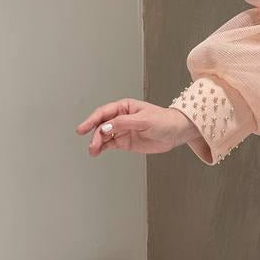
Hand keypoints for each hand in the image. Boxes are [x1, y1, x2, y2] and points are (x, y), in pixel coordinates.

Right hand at [75, 99, 200, 156]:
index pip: (104, 113)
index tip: (83, 128)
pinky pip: (110, 144)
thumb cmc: (164, 121)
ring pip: (103, 136)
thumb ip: (124, 123)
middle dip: (95, 135)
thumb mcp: (145, 120)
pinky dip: (102, 148)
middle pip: (101, 125)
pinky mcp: (125, 142)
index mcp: (124, 107)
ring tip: (93, 151)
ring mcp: (122, 130)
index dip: (92, 120)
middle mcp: (120, 118)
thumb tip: (106, 127)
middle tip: (92, 145)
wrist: (176, 133)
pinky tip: (97, 152)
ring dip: (97, 143)